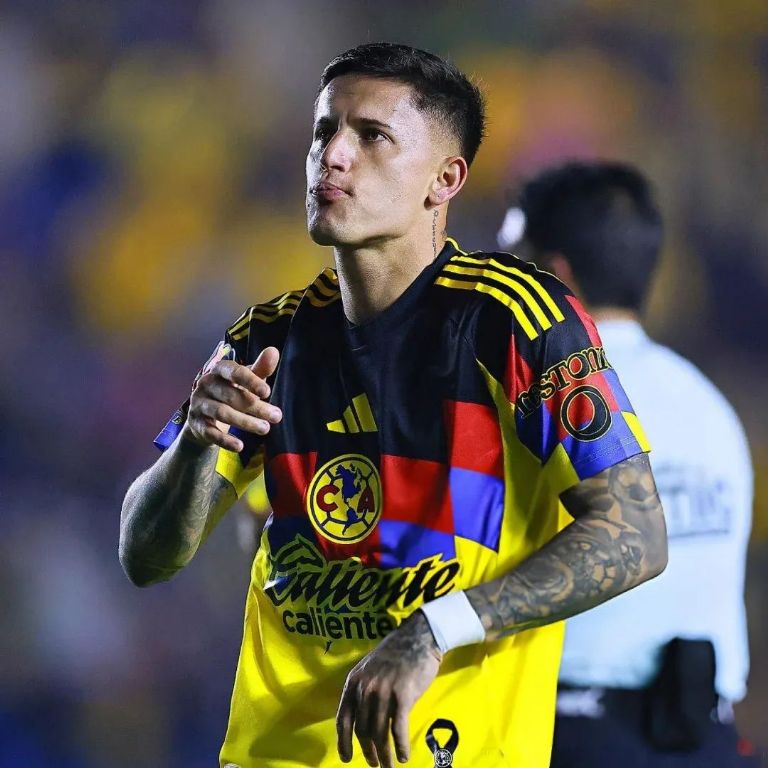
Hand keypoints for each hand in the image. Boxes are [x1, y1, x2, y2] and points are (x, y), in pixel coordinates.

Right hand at [182, 346, 281, 451]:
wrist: (205, 417)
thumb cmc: (231, 392)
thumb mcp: (246, 381)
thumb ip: (260, 369)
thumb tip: (274, 351)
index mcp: (219, 370)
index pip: (234, 372)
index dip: (251, 381)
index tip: (267, 392)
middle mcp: (206, 385)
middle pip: (231, 396)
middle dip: (256, 407)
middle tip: (277, 416)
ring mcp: (199, 404)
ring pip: (222, 413)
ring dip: (245, 422)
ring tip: (265, 429)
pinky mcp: (196, 424)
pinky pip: (211, 433)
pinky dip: (225, 440)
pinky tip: (240, 446)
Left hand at [336, 611, 441, 766]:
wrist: (418, 637)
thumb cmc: (396, 652)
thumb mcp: (370, 668)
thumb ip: (364, 690)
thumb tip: (362, 719)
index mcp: (354, 681)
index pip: (343, 718)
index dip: (343, 741)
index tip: (346, 758)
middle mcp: (366, 688)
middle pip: (362, 730)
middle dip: (368, 751)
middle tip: (375, 763)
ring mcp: (384, 692)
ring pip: (379, 733)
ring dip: (384, 755)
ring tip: (389, 765)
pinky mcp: (403, 696)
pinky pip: (398, 729)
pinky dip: (400, 747)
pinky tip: (403, 757)